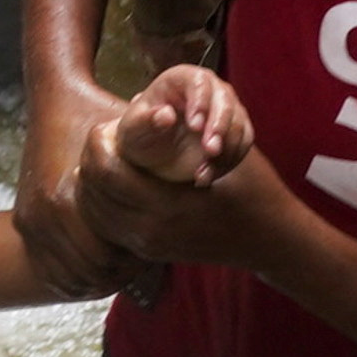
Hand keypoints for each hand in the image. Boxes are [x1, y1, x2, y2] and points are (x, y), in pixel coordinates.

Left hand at [65, 64, 274, 270]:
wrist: (266, 237)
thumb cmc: (248, 187)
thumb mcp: (217, 153)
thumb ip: (180, 134)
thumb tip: (141, 104)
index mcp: (165, 204)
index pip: (103, 171)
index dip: (98, 143)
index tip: (105, 127)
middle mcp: (150, 230)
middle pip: (92, 190)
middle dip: (90, 160)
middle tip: (100, 139)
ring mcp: (148, 245)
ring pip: (94, 210)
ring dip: (92, 181)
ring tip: (103, 157)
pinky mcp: (148, 252)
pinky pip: (107, 225)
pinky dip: (101, 202)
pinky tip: (110, 183)